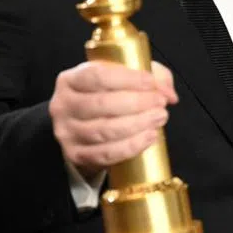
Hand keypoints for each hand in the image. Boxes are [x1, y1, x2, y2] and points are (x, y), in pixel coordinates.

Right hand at [48, 61, 177, 178]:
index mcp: (70, 79)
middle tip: (160, 102)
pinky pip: (106, 154)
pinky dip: (131, 146)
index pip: (97, 76)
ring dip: (138, 124)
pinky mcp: (75, 155)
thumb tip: (169, 94)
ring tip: (159, 117)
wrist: (84, 128)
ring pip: (104, 130)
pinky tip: (149, 137)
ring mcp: (67, 132)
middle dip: (137, 103)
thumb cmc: (106, 96)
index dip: (128, 79)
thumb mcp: (123, 77)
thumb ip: (150, 77)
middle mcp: (63, 105)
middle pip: (102, 104)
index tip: (152, 83)